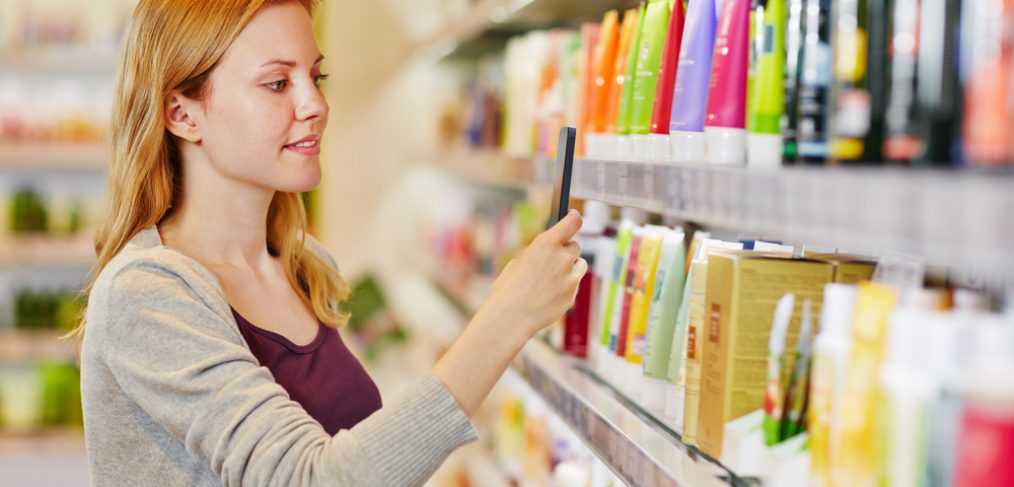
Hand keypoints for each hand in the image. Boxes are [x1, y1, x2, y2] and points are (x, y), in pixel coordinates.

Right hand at [481, 209, 587, 339]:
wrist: (510, 318)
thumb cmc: (508, 289)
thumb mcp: (519, 262)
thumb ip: (540, 254)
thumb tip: (550, 255)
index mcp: (546, 244)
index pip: (572, 222)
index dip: (574, 218)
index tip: (573, 217)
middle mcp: (562, 258)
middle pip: (574, 246)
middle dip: (565, 251)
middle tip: (553, 259)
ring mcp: (570, 278)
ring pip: (579, 265)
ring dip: (570, 268)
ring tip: (552, 278)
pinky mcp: (572, 295)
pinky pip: (574, 285)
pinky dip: (566, 287)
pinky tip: (549, 294)